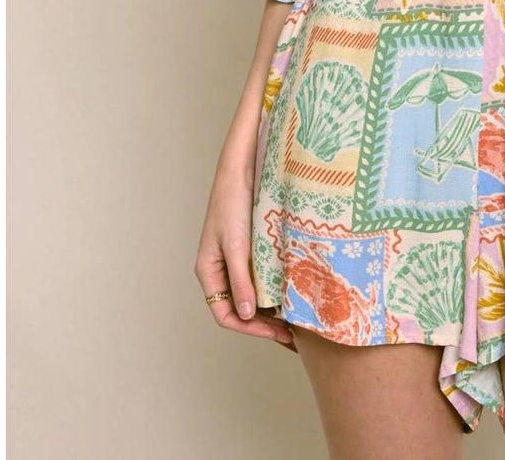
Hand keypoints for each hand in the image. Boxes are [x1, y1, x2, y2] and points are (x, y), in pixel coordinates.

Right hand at [195, 154, 296, 349]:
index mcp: (209, 271)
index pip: (225, 314)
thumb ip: (241, 280)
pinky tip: (292, 294)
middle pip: (240, 308)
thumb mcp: (236, 244)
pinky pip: (262, 277)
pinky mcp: (251, 248)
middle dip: (263, 324)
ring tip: (296, 320)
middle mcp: (221, 269)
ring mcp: (237, 259)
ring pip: (252, 295)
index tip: (276, 333)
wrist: (242, 167)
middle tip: (292, 336)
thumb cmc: (233, 203)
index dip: (250, 328)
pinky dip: (275, 289)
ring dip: (271, 309)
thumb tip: (247, 314)